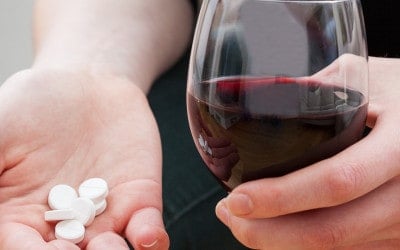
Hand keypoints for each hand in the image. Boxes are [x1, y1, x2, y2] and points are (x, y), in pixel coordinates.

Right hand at [0, 69, 167, 248]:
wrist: (86, 82)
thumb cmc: (34, 103)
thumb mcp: (0, 130)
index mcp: (22, 217)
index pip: (24, 249)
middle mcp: (67, 225)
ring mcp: (105, 214)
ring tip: (109, 247)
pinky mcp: (139, 199)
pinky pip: (146, 228)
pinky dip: (150, 238)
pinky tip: (147, 237)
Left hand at [215, 57, 399, 248]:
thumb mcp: (370, 77)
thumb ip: (322, 87)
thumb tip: (265, 95)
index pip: (337, 181)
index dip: (281, 197)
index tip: (237, 199)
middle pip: (332, 231)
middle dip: (268, 233)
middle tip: (230, 215)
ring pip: (338, 247)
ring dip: (281, 241)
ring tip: (243, 221)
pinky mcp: (399, 235)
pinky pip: (349, 248)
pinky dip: (306, 242)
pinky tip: (280, 227)